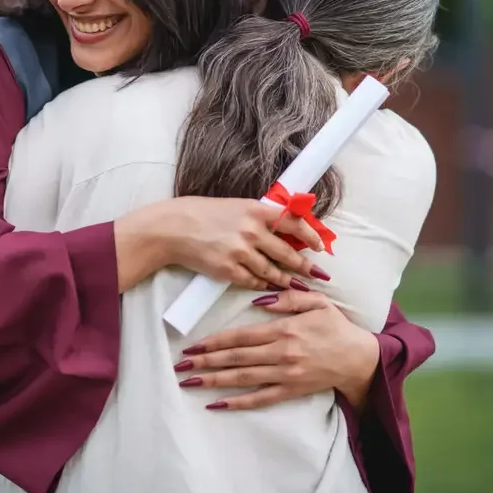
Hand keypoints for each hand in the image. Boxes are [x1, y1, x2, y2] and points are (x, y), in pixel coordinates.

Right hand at [113, 196, 327, 293]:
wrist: (172, 228)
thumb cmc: (202, 213)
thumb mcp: (235, 206)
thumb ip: (260, 216)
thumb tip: (286, 229)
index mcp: (255, 210)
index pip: (294, 223)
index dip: (311, 236)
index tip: (319, 246)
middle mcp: (251, 231)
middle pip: (288, 253)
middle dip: (305, 266)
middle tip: (316, 274)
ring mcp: (240, 252)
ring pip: (273, 271)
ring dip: (286, 279)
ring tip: (296, 284)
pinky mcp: (228, 270)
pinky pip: (253, 282)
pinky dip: (262, 285)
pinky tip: (268, 286)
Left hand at [173, 289, 380, 410]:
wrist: (361, 360)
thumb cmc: (337, 327)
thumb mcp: (317, 302)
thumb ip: (288, 298)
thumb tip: (260, 297)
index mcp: (284, 330)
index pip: (241, 336)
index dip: (215, 341)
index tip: (193, 344)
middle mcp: (281, 354)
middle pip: (236, 358)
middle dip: (205, 361)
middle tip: (180, 365)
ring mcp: (285, 375)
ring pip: (243, 378)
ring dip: (214, 380)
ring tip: (190, 382)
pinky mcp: (291, 391)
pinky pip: (261, 398)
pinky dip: (238, 402)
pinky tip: (217, 404)